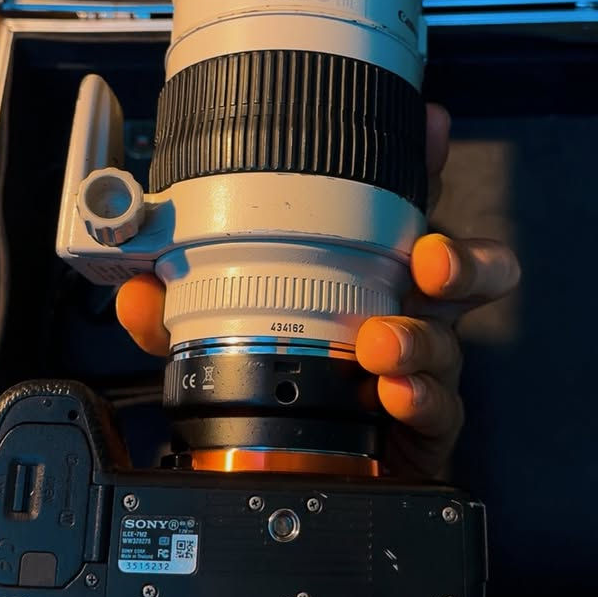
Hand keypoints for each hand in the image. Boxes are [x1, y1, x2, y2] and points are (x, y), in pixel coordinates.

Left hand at [115, 104, 520, 483]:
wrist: (322, 469)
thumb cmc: (290, 385)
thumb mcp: (221, 340)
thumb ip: (178, 316)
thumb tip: (138, 293)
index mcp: (366, 272)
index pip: (403, 208)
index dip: (423, 163)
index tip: (427, 127)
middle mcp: (404, 311)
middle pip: (459, 269)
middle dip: (456, 254)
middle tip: (430, 257)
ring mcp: (421, 366)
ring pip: (450, 338)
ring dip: (420, 336)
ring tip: (382, 344)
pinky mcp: (428, 423)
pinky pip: (440, 407)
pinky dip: (418, 397)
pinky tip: (395, 392)